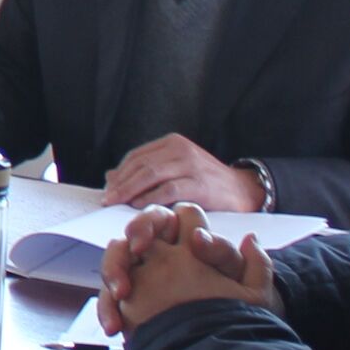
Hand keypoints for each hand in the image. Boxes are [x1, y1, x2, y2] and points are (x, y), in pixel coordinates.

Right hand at [97, 205, 277, 333]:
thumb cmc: (239, 320)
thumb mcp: (253, 294)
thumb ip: (245, 263)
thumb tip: (236, 238)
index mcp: (194, 245)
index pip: (180, 216)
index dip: (186, 220)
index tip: (186, 242)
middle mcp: (165, 254)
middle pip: (141, 227)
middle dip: (138, 230)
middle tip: (139, 248)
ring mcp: (142, 277)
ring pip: (117, 256)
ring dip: (114, 269)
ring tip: (122, 293)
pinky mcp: (128, 304)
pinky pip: (109, 298)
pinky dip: (107, 309)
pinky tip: (116, 326)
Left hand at [102, 135, 265, 212]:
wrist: (243, 190)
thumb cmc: (205, 183)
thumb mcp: (175, 171)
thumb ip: (147, 172)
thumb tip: (110, 176)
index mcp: (172, 143)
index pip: (137, 156)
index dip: (120, 173)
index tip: (107, 188)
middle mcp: (180, 149)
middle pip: (141, 165)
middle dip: (120, 183)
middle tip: (107, 199)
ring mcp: (191, 165)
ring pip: (151, 174)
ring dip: (129, 190)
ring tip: (116, 202)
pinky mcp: (199, 183)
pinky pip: (168, 189)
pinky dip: (150, 197)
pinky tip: (138, 206)